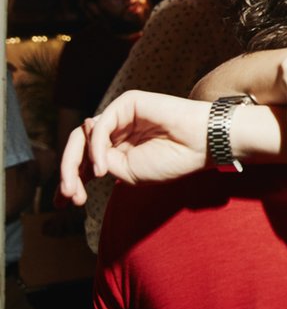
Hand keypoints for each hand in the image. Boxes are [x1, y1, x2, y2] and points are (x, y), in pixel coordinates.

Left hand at [59, 91, 209, 205]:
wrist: (201, 145)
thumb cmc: (172, 160)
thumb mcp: (129, 173)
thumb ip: (102, 162)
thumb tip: (82, 152)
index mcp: (119, 148)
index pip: (86, 161)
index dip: (72, 179)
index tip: (62, 204)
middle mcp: (117, 131)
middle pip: (79, 148)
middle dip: (68, 173)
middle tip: (68, 196)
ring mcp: (121, 116)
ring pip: (83, 136)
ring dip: (74, 164)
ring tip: (76, 187)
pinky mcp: (127, 103)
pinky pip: (100, 126)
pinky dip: (96, 148)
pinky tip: (104, 169)